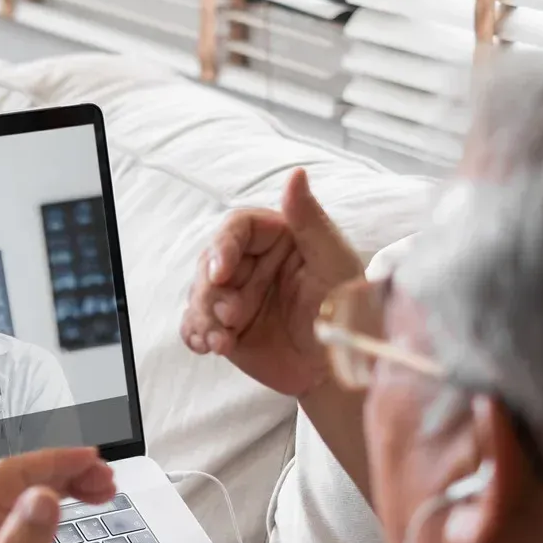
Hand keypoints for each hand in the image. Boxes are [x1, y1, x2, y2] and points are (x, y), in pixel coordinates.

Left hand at [0, 448, 116, 542]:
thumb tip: (42, 499)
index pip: (11, 472)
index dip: (55, 462)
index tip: (90, 459)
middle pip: (20, 476)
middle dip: (66, 472)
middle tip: (106, 479)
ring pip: (25, 489)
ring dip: (64, 485)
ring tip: (102, 489)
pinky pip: (24, 508)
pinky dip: (53, 502)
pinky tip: (77, 502)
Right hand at [180, 168, 364, 397]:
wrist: (341, 368)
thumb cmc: (347, 310)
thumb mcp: (334, 261)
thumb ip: (310, 219)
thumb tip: (296, 173)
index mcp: (276, 240)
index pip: (236, 228)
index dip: (222, 246)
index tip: (220, 272)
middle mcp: (251, 265)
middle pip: (209, 263)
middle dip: (211, 291)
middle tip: (231, 315)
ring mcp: (235, 297)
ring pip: (198, 295)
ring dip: (203, 316)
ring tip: (222, 340)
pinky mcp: (225, 328)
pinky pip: (194, 325)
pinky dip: (195, 334)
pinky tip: (209, 346)